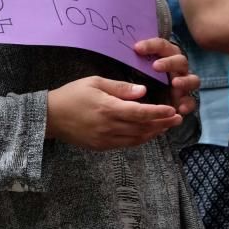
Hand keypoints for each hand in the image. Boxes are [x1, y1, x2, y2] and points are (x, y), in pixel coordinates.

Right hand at [46, 76, 182, 150]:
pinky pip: (127, 144)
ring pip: (137, 139)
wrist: (50, 117)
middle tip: (178, 118)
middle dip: (162, 123)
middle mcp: (110, 126)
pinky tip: (147, 133)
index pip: (140, 112)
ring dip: (154, 133)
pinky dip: (140, 139)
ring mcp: (106, 139)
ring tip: (167, 126)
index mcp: (108, 108)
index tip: (173, 110)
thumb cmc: (72, 94)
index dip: (158, 113)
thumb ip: (119, 87)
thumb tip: (142, 91)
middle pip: (143, 127)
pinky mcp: (102, 147)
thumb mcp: (95, 82)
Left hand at [134, 38, 199, 115]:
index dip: (151, 45)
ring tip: (175, 83)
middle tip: (155, 66)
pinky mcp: (185, 100)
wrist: (149, 98)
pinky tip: (180, 108)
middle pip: (180, 60)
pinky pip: (191, 102)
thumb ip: (131, 60)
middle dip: (169, 62)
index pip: (162, 46)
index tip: (136, 48)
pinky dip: (188, 104)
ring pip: (192, 79)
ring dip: (184, 80)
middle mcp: (178, 68)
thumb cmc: (140, 77)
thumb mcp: (134, 68)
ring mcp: (184, 84)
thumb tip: (117, 49)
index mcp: (166, 55)